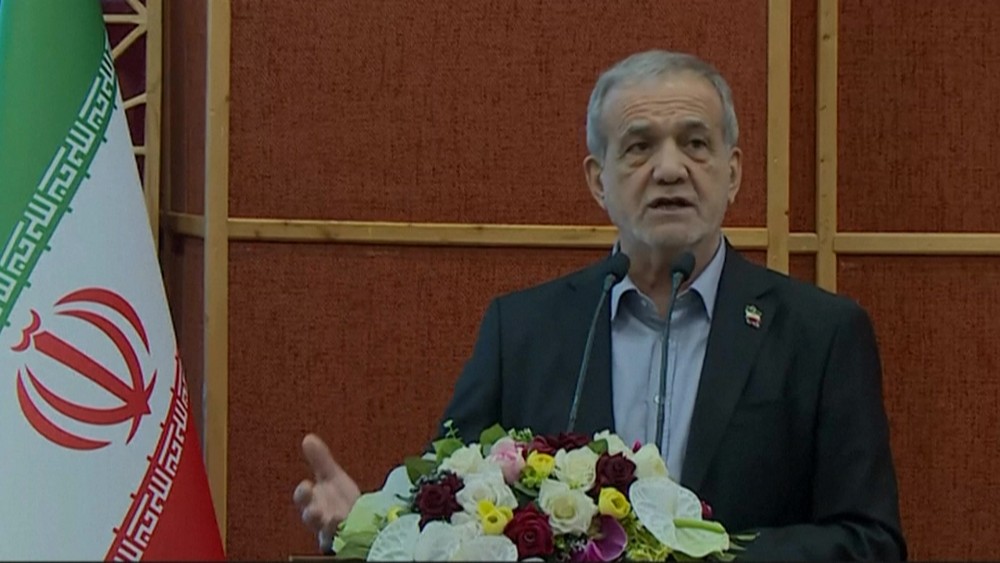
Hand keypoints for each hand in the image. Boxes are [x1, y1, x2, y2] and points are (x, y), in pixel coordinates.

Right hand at [293, 433, 360, 551]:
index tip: (307, 485)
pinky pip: (343, 541)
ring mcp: (333, 532)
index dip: (303, 494)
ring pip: (326, 532)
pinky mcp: (346, 541)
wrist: (361, 520)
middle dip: (311, 514)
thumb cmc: (341, 500)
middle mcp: (321, 519)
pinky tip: (351, 526)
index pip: (303, 498)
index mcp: (314, 502)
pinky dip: (345, 534)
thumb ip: (320, 461)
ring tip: (335, 518)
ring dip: (329, 526)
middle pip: (311, 518)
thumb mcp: (332, 478)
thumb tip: (308, 438)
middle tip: (314, 510)